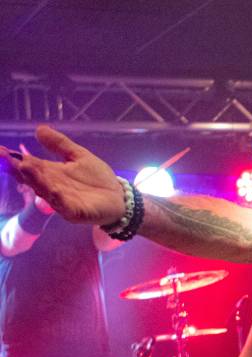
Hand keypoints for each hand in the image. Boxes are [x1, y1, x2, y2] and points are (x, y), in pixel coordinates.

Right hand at [1, 125, 123, 224]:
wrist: (120, 197)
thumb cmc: (98, 178)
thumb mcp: (78, 156)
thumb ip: (60, 144)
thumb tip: (39, 129)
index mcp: (51, 174)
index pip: (29, 166)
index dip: (14, 159)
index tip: (1, 150)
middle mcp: (52, 188)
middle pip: (34, 179)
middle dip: (22, 169)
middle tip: (12, 158)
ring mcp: (62, 202)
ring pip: (46, 191)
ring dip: (37, 180)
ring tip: (27, 167)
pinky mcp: (76, 213)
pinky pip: (64, 205)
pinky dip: (58, 197)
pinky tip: (52, 188)